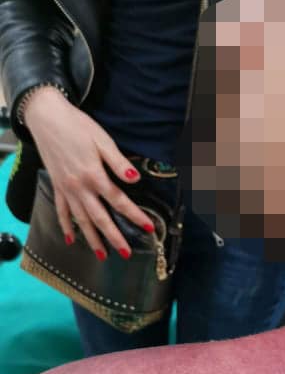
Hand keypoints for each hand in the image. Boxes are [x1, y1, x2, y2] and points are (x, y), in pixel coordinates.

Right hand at [23, 87, 152, 258]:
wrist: (47, 117)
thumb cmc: (78, 126)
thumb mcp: (102, 140)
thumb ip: (118, 162)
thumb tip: (135, 179)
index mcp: (94, 175)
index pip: (119, 201)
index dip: (135, 216)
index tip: (149, 228)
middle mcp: (80, 187)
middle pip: (100, 218)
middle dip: (114, 238)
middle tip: (127, 254)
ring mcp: (66, 189)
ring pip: (81, 220)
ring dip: (92, 239)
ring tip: (103, 255)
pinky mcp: (57, 186)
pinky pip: (62, 211)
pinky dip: (66, 227)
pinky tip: (71, 240)